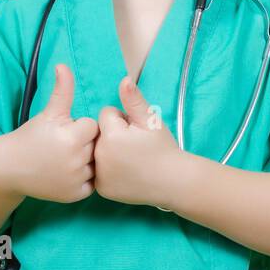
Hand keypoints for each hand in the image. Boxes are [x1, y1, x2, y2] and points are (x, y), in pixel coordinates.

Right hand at [0, 64, 97, 203]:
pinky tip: (67, 172)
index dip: (78, 127)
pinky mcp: (74, 195)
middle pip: (95, 145)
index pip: (92, 126)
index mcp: (72, 138)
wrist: (8, 168)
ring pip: (95, 164)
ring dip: (85, 161)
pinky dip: (83, 179)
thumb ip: (62, 89)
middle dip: (82, 143)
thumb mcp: (47, 113)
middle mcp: (76, 161)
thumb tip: (63, 65)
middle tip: (62, 146)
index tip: (63, 131)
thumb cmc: (30, 136)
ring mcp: (76, 180)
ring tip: (64, 159)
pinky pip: (91, 184)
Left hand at [93, 76, 187, 208]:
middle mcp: (100, 156)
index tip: (136, 132)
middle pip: (99, 133)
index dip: (123, 119)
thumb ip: (134, 99)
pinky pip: (98, 171)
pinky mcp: (101, 189)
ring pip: (97, 151)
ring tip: (130, 158)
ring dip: (108, 151)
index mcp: (111, 136)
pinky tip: (125, 172)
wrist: (173, 182)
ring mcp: (99, 176)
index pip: (106, 114)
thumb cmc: (163, 148)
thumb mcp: (150, 120)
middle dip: (114, 134)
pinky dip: (108, 170)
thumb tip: (124, 80)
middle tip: (134, 146)